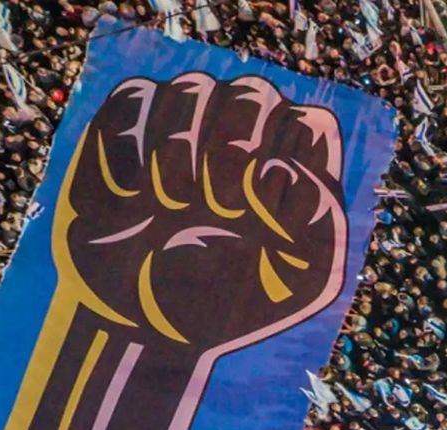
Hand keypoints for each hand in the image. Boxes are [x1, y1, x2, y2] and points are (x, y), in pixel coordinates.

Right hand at [6, 74, 349, 429]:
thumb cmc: (232, 305)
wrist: (149, 327)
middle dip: (235, 148)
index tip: (262, 217)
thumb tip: (281, 167)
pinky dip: (131, 141)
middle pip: (254, 92)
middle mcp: (245, 140)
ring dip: (181, 147)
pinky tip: (130, 194)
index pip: (309, 123)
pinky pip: (135, 94)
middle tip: (217, 208)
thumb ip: (320, 220)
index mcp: (295, 170)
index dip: (288, 160)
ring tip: (170, 207)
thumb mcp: (301, 281)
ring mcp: (186, 129)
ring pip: (195, 86)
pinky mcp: (127, 130)